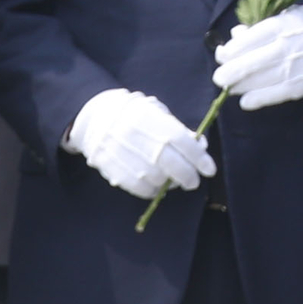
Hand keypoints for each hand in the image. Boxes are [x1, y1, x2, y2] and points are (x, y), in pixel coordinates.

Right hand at [68, 89, 211, 199]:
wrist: (93, 117)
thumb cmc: (133, 114)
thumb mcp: (156, 112)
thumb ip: (178, 129)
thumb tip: (201, 148)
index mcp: (147, 117)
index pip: (179, 140)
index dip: (198, 157)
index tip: (209, 169)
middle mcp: (133, 135)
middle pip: (169, 162)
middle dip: (187, 175)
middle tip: (194, 181)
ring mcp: (120, 154)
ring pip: (155, 178)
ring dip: (170, 184)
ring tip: (173, 181)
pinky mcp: (112, 169)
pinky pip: (139, 188)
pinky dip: (153, 191)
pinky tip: (157, 185)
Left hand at [213, 2, 302, 107]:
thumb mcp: (287, 17)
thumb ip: (260, 28)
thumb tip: (235, 35)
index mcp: (283, 25)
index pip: (250, 39)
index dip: (232, 50)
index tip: (222, 55)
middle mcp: (289, 46)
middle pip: (252, 62)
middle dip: (230, 72)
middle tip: (219, 77)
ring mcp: (297, 66)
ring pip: (261, 80)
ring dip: (240, 86)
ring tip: (230, 87)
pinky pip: (277, 94)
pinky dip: (258, 99)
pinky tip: (245, 102)